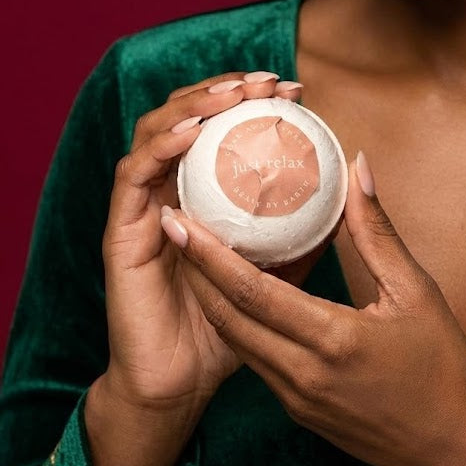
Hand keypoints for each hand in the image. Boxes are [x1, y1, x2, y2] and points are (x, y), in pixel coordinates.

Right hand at [87, 70, 303, 465]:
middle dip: (226, 89)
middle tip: (269, 81)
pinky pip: (133, 175)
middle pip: (189, 116)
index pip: (222, 128)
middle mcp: (169, 190)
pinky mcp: (120, 230)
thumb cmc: (228, 332)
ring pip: (157, 131)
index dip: (253, 101)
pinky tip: (194, 133)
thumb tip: (343, 198)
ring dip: (194, 104)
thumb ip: (300, 237)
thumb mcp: (277, 275)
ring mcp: (141, 207)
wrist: (180, 384)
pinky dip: (161, 146)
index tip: (297, 91)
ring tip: (234, 94)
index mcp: (201, 195)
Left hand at [162, 151, 465, 465]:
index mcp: (332, 339)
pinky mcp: (297, 411)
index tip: (179, 220)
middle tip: (172, 226)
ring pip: (235, 340)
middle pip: (227, 316)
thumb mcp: (416, 291)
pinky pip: (254, 360)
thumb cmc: (443, 368)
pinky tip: (234, 296)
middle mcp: (301, 373)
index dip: (208, 254)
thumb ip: (377, 229)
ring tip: (192, 254)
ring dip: (209, 297)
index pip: (251, 292)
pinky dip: (236, 324)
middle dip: (193, 270)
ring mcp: (295, 398)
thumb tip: (357, 166)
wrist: (453, 452)